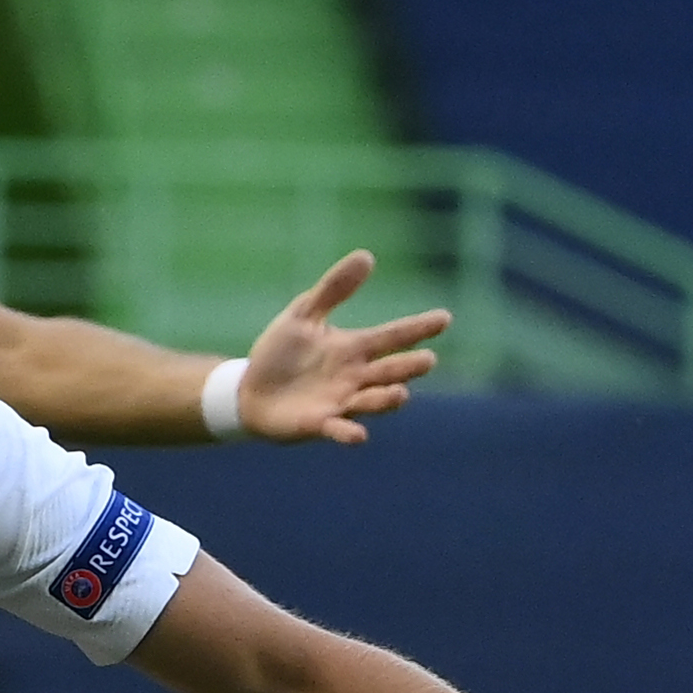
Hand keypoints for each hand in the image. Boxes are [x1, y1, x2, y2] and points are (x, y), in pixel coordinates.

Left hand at [236, 250, 451, 444]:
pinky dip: (348, 433)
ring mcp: (340, 402)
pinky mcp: (318, 424)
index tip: (444, 318)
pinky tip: (359, 436)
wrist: (247, 390)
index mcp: (354, 349)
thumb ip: (333, 289)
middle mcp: (355, 377)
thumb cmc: (280, 353)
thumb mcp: (303, 314)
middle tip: (427, 361)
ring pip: (372, 401)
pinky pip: (338, 429)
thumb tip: (366, 256)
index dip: (418, 328)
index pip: (393, 336)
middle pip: (390, 371)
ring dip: (386, 400)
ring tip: (401, 394)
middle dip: (409, 367)